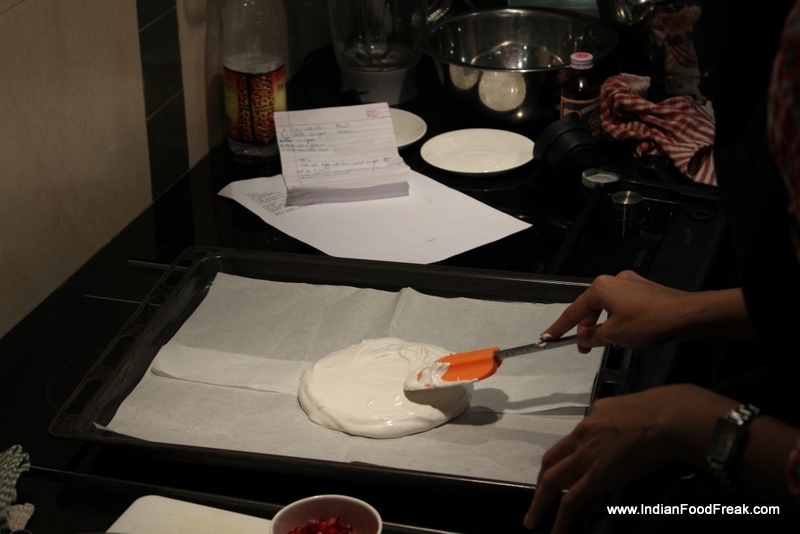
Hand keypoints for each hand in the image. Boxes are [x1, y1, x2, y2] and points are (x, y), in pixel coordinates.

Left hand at [523, 385, 733, 532]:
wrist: (664, 419)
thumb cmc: (653, 410)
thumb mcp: (619, 407)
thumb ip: (605, 418)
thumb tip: (605, 425)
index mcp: (587, 421)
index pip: (564, 445)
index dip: (555, 463)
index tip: (552, 476)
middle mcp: (580, 438)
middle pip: (550, 463)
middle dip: (540, 484)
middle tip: (536, 501)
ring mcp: (586, 458)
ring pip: (553, 483)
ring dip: (540, 504)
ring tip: (533, 521)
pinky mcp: (597, 477)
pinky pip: (572, 501)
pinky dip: (561, 519)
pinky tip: (557, 531)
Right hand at [540, 271, 750, 352]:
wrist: (687, 315)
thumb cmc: (651, 321)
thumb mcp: (614, 335)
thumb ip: (593, 337)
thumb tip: (583, 338)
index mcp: (601, 288)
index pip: (573, 312)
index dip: (560, 327)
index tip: (548, 336)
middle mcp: (614, 281)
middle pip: (591, 309)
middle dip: (588, 330)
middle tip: (585, 348)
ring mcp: (631, 284)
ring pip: (609, 309)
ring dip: (606, 327)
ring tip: (611, 344)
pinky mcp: (645, 291)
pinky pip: (624, 307)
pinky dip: (620, 321)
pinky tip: (626, 336)